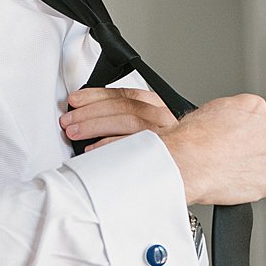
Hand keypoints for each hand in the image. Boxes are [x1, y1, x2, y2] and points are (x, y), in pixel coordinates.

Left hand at [61, 85, 178, 150]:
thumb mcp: (149, 130)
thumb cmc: (168, 153)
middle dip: (91, 112)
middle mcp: (164, 117)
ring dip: (97, 125)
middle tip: (69, 120)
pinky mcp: (166, 154)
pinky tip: (94, 151)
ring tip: (75, 132)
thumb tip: (89, 120)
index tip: (76, 100)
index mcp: (158, 106)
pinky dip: (111, 146)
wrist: (195, 170)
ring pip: (129, 121)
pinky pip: (136, 145)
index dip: (97, 95)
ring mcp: (167, 135)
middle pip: (125, 106)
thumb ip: (125, 121)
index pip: (125, 94)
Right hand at [161, 95, 265, 205]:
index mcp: (253, 106)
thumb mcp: (201, 110)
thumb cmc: (192, 140)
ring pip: (265, 163)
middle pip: (262, 139)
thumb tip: (209, 120)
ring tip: (225, 171)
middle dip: (248, 148)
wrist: (190, 164)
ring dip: (251, 168)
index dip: (238, 128)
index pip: (254, 114)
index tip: (229, 137)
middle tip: (226, 156)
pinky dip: (252, 187)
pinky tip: (232, 183)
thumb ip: (219, 113)